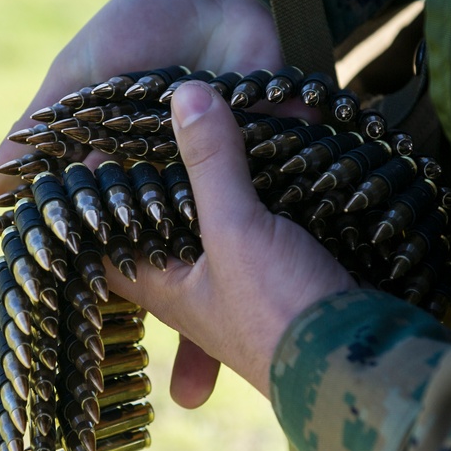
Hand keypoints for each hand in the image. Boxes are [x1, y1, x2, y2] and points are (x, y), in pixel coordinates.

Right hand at [0, 0, 289, 407]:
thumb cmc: (137, 28)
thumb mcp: (85, 78)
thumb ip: (44, 127)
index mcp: (144, 181)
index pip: (131, 251)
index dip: (128, 302)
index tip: (124, 354)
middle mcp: (195, 190)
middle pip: (194, 268)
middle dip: (194, 331)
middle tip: (190, 398)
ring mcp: (245, 175)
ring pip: (248, 253)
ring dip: (255, 302)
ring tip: (262, 361)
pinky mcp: (287, 149)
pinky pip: (296, 204)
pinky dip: (306, 238)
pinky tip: (312, 291)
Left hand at [112, 82, 358, 401]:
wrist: (360, 358)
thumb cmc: (280, 309)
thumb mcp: (235, 229)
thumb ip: (210, 162)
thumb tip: (184, 91)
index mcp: (164, 284)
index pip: (103, 238)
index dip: (92, 195)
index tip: (90, 144)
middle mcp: (195, 282)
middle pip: (160, 218)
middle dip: (156, 175)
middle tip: (147, 120)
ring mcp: (240, 276)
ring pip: (211, 216)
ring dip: (211, 176)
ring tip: (202, 119)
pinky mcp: (283, 266)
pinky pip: (256, 217)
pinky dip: (254, 184)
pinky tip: (262, 150)